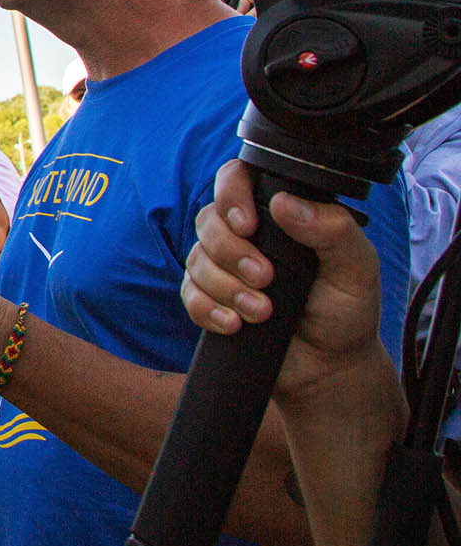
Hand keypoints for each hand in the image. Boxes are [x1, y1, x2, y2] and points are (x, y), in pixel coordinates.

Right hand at [182, 161, 386, 411]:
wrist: (331, 365)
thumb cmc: (347, 310)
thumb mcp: (357, 267)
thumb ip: (333, 229)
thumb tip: (285, 203)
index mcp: (279, 215)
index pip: (237, 179)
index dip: (231, 194)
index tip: (247, 225)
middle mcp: (246, 236)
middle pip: (209, 221)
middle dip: (232, 252)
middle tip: (266, 278)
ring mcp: (224, 268)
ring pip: (197, 259)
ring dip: (227, 288)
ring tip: (262, 312)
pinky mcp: (210, 299)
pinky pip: (188, 295)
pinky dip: (208, 309)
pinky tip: (235, 324)